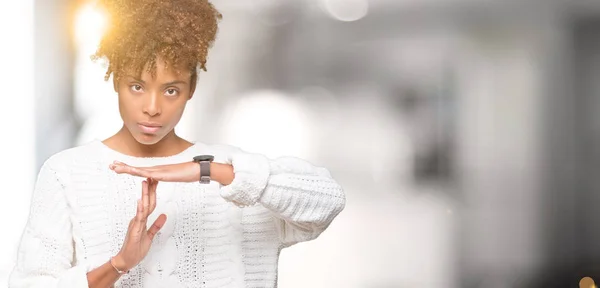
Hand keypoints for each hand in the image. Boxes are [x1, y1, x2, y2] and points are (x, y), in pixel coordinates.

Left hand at [109, 161, 234, 184]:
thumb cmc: (189, 173)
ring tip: (115, 167)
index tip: (119, 166)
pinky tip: (131, 171)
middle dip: (124, 167)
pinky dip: (138, 172)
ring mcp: (159, 171)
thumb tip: (160, 178)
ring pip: (139, 170)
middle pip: (137, 168)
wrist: (198, 170)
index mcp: (158, 171)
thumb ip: (166, 177)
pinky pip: (148, 174)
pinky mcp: (163, 174)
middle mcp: (157, 169)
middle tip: (111, 165)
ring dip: (126, 168)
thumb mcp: (174, 177)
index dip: (129, 168)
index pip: (141, 170)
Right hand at [113, 178, 165, 271]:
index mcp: (142, 219)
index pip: (150, 204)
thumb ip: (156, 226)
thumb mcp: (150, 236)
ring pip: (142, 207)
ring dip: (144, 195)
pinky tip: (141, 201)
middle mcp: (138, 219)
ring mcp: (135, 224)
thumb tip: (164, 215)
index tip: (156, 182)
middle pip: (146, 202)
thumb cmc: (136, 249)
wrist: (127, 261)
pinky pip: (138, 218)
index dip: (154, 193)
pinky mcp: (134, 230)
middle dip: (149, 189)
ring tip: (146, 183)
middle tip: (152, 175)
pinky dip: (140, 209)